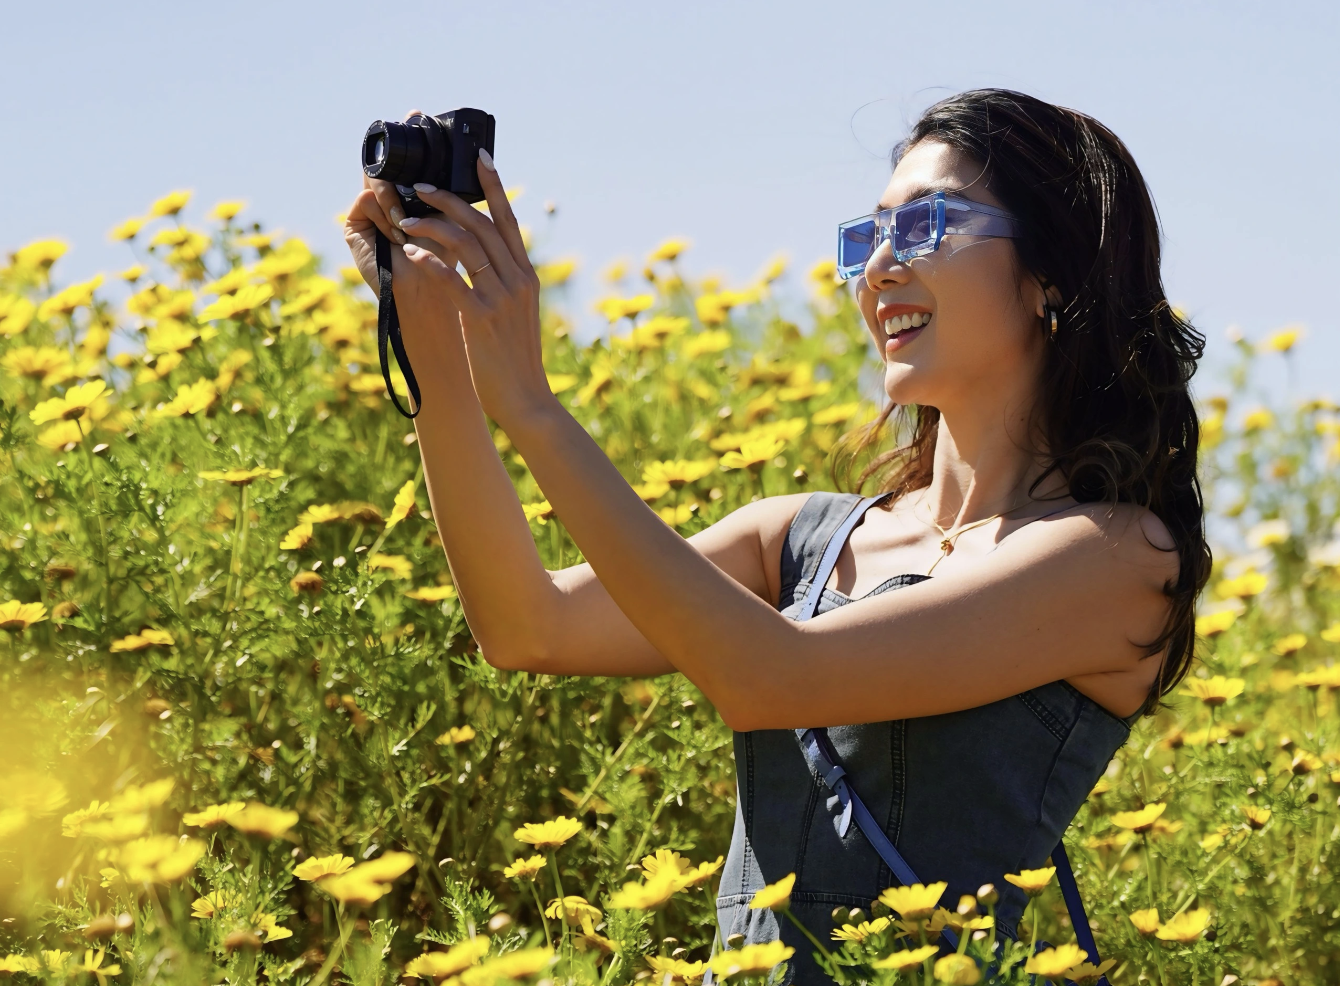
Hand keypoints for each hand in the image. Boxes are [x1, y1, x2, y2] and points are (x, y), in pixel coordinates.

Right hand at [343, 108, 453, 291]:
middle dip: (399, 154)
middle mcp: (384, 201)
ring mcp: (367, 212)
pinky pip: (366, 199)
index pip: (404, 163)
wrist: (431, 294)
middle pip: (385, 165)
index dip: (410, 140)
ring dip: (396, 199)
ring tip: (407, 223)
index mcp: (407, 197)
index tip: (417, 111)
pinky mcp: (353, 226)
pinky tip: (396, 232)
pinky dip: (383, 212)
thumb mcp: (452, 215)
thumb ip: (450, 188)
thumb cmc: (447, 259)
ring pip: (377, 181)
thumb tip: (476, 153)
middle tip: (410, 121)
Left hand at [393, 150, 554, 428]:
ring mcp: (500, 299)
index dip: (494, 186)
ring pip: (466, 245)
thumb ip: (503, 284)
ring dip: (432, 225)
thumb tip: (483, 260)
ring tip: (404, 217)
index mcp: (526, 276)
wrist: (526, 400)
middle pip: (482, 224)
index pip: (509, 220)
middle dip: (449, 198)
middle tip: (420, 184)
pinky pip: (452, 280)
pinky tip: (410, 251)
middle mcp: (517, 280)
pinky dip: (430, 261)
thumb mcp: (515, 313)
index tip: (478, 156)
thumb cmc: (513, 360)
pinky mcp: (480, 319)